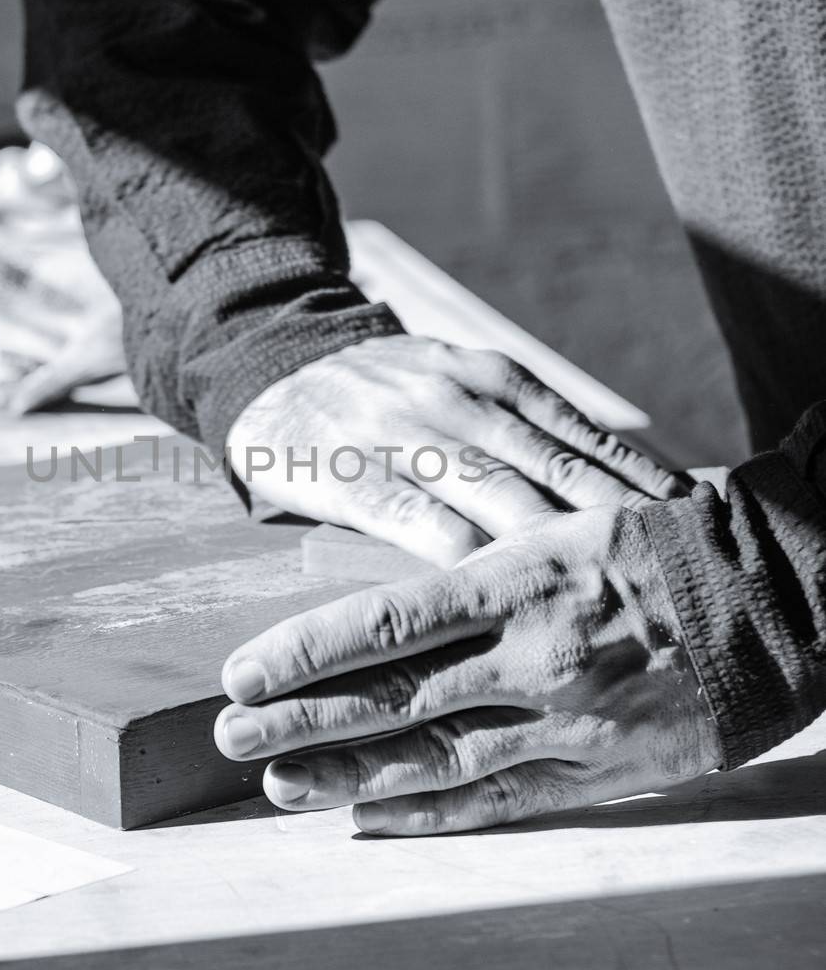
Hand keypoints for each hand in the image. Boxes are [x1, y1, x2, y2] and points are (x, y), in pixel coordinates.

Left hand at [214, 505, 722, 833]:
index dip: (304, 654)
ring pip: (435, 759)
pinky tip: (371, 818)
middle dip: (301, 722)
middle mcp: (534, 657)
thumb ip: (476, 572)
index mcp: (519, 582)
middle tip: (229, 740)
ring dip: (348, 776)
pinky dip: (431, 813)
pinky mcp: (604, 771)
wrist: (780, 596)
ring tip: (278, 785)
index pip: (385, 622)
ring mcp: (568, 723)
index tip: (240, 675)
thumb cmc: (657, 546)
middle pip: (393, 699)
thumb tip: (383, 606)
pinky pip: (501, 801)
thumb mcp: (560, 529)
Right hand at [226, 337, 688, 568]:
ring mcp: (405, 435)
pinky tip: (503, 597)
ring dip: (558, 552)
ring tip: (612, 599)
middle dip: (618, 527)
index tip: (697, 531)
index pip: (587, 441)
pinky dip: (465, 561)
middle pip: (556, 472)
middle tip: (673, 577)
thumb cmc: (385, 396)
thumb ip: (529, 430)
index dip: (644, 488)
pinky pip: (418, 524)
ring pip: (498, 499)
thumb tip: (621, 486)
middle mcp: (459, 399)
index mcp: (496, 378)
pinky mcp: (352, 475)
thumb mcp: (463, 386)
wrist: (273, 370)